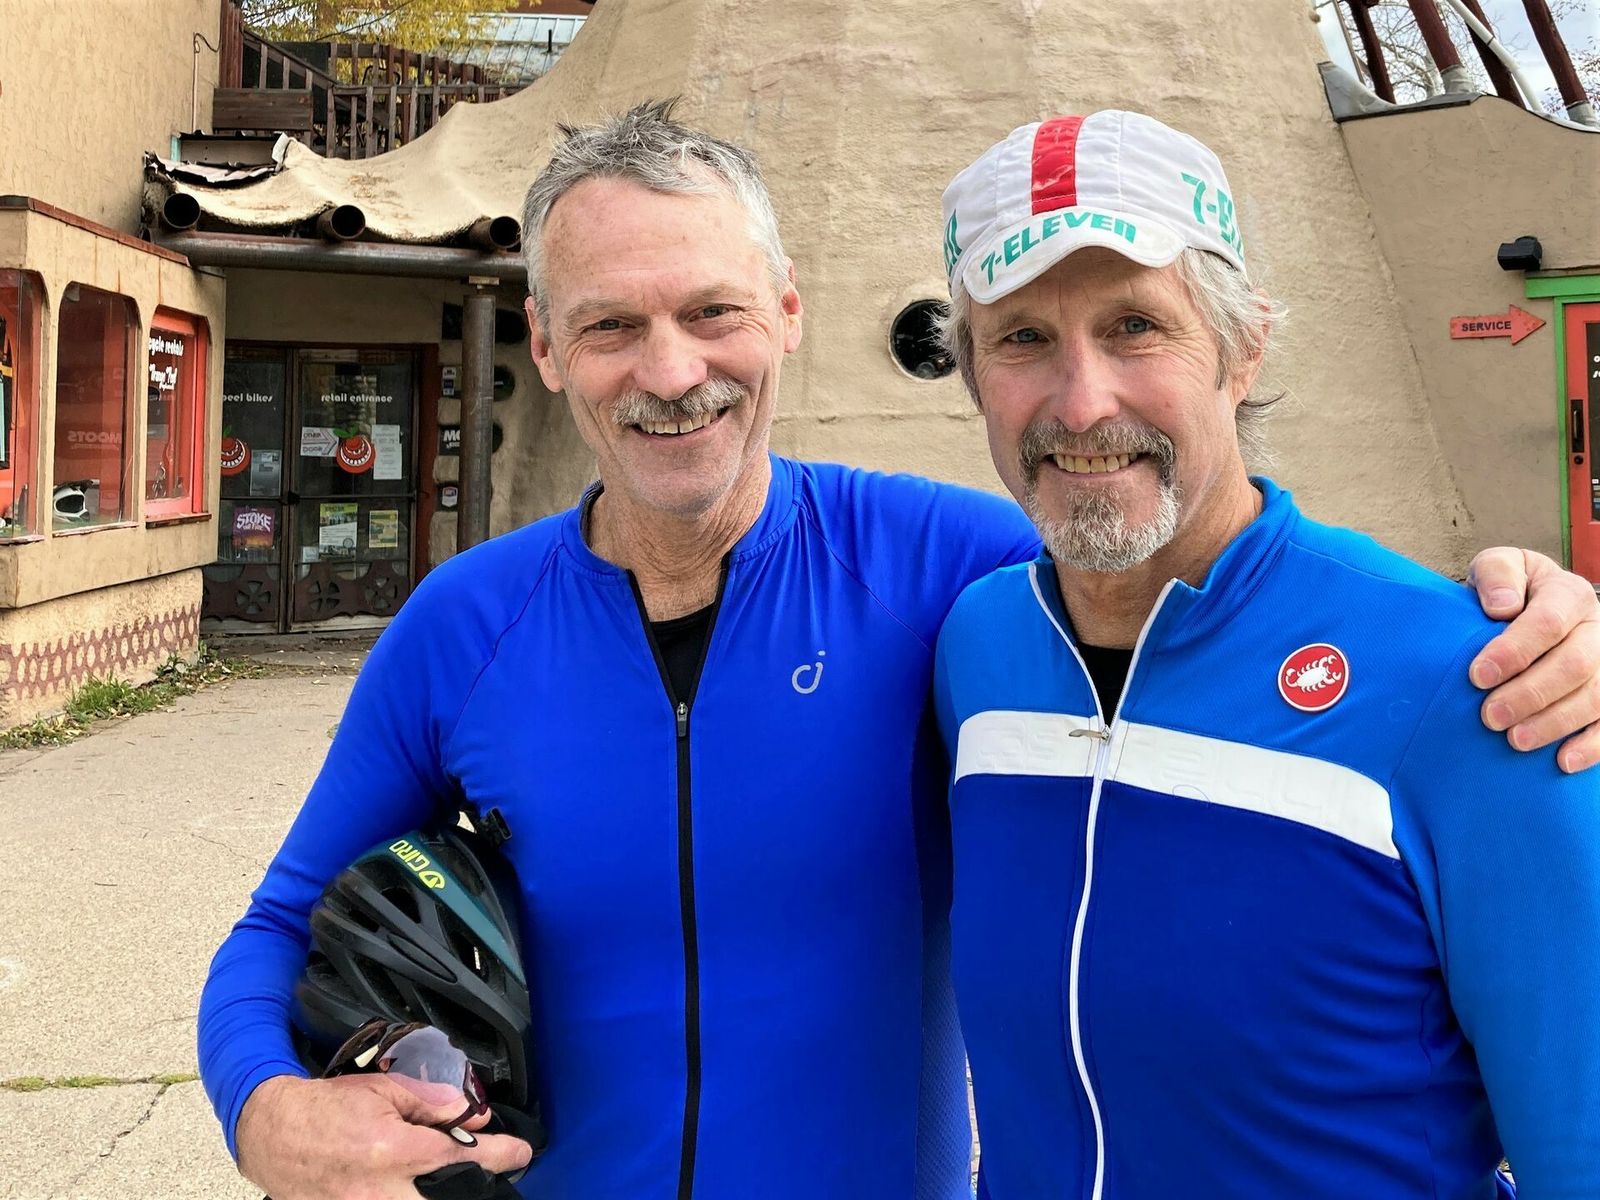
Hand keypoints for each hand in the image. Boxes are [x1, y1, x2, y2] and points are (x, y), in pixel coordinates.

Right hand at [236, 1074, 532, 1199]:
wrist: (273, 1133)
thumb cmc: (325, 1109)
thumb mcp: (382, 1091)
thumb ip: (430, 1102)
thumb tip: (471, 1115)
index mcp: (393, 1152)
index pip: (462, 1157)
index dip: (500, 1155)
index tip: (520, 1153)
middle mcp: (380, 1192)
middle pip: (447, 1199)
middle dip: (475, 1188)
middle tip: (491, 1174)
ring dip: (442, 1193)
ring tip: (456, 1180)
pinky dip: (412, 1196)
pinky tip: (419, 1187)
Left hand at [1467, 547, 1599, 772]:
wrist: (1529, 608)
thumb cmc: (1507, 592)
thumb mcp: (1498, 568)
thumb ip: (1497, 575)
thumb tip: (1502, 607)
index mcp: (1568, 594)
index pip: (1548, 622)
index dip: (1515, 651)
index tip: (1478, 676)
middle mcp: (1597, 628)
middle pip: (1576, 664)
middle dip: (1532, 693)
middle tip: (1490, 716)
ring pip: (1598, 696)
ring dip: (1557, 722)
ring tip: (1516, 741)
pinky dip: (1592, 745)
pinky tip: (1563, 762)